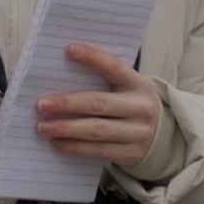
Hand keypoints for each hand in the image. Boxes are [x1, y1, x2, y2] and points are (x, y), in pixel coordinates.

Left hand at [35, 43, 161, 166]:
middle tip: (41, 104)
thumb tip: (62, 76)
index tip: (68, 50)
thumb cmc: (132, 106)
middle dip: (67, 103)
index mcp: (138, 84)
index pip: (114, 67)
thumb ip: (103, 82)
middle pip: (98, 103)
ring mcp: (137, 133)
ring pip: (96, 130)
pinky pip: (98, 150)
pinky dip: (74, 146)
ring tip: (42, 127)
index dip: (92, 58)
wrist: (162, 137)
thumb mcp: (127, 89)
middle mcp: (140, 107)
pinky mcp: (130, 153)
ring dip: (65, 128)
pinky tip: (57, 142)